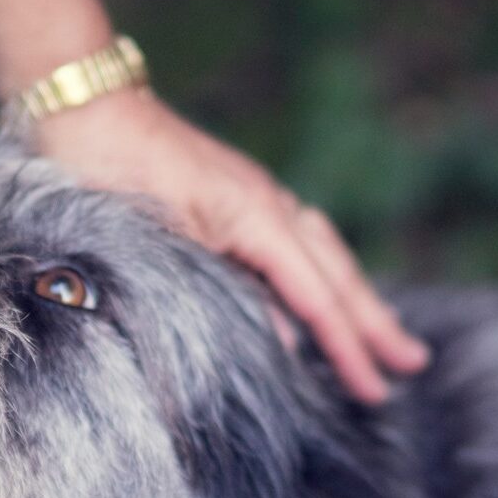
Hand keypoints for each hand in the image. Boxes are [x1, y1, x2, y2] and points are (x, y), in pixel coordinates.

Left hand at [32, 89, 428, 403]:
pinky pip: (293, 244)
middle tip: (413, 364)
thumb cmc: (110, 170)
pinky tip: (315, 291)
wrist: (84, 108)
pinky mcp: (232, 198)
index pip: (316, 297)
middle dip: (374, 323)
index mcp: (257, 217)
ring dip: (354, 297)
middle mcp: (268, 205)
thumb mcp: (162, 243)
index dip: (347, 348)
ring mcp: (253, 198)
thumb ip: (222, 290)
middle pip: (336, 273)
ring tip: (383, 333)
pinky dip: (316, 274)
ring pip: (321, 255)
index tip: (375, 390)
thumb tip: (284, 339)